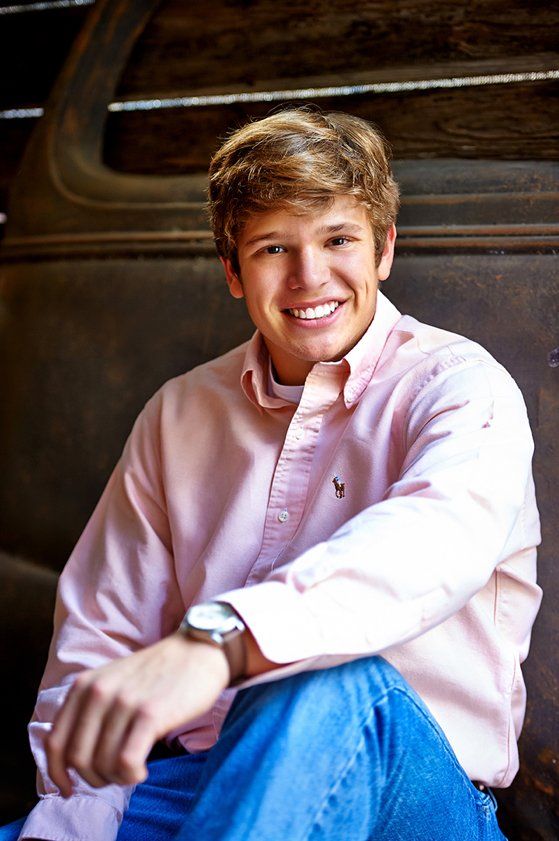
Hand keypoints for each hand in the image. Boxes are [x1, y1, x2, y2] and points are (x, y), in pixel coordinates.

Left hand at [46, 632, 228, 796]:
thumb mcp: (112, 681)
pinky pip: (126, 763)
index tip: (69, 790)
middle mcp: (98, 692)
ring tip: (133, 770)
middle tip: (115, 776)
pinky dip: (131, 775)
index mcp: (84, 685)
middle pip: (78, 759)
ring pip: (103, 765)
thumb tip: (72, 758)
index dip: (57, 774)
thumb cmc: (157, 672)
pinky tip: (143, 769)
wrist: (197, 650)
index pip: (55, 742)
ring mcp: (124, 702)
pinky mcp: (150, 714)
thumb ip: (89, 709)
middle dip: (94, 778)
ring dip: (117, 779)